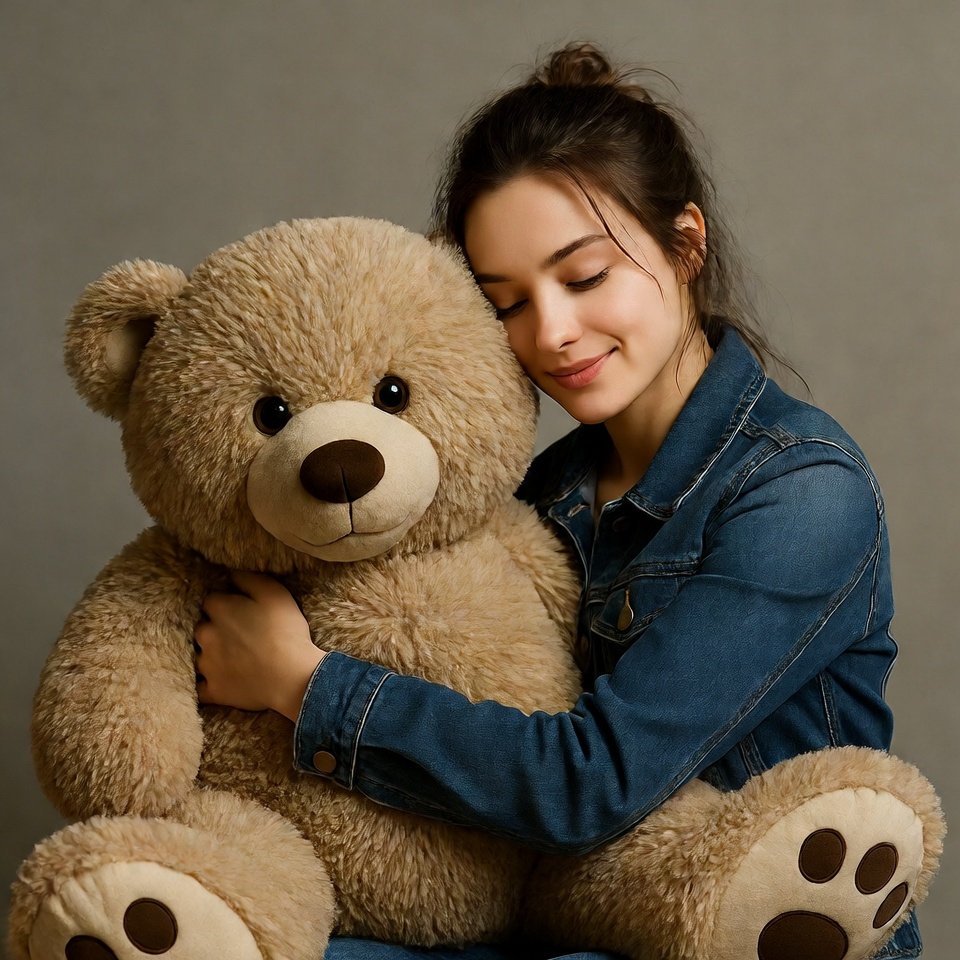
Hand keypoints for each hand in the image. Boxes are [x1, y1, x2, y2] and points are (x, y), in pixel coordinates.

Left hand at [195, 571, 324, 720]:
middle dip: (216, 629)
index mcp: (219, 609)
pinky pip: (201, 688)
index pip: (211, 601)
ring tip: (236, 660)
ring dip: (212, 656)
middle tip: (240, 636)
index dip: (227, 605)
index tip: (242, 612)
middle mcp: (205, 635)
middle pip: (203, 628)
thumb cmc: (286, 632)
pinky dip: (209, 685)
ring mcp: (206, 665)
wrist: (292, 677)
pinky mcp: (213, 690)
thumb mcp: (274, 592)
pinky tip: (221, 683)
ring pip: (201, 656)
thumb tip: (231, 574)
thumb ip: (249, 578)